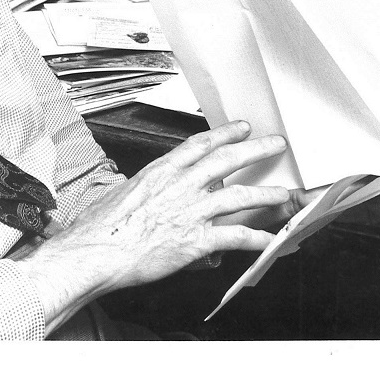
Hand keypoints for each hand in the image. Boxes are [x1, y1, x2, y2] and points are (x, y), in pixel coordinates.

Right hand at [11, 120, 290, 331]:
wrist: (95, 251)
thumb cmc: (99, 227)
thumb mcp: (121, 195)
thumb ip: (145, 195)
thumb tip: (152, 201)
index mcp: (161, 171)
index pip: (200, 145)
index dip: (224, 134)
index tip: (240, 128)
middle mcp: (180, 186)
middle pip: (227, 161)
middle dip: (255, 150)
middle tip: (275, 143)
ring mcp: (190, 212)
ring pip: (239, 197)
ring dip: (266, 194)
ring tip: (284, 193)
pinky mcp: (195, 241)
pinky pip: (234, 238)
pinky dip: (256, 239)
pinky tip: (270, 241)